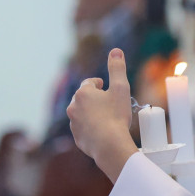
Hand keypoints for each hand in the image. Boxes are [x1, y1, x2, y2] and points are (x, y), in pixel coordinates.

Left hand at [66, 48, 137, 181]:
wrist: (109, 145)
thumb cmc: (116, 116)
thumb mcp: (121, 89)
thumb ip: (117, 68)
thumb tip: (116, 50)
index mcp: (83, 93)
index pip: (89, 83)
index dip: (99, 84)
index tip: (106, 86)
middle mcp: (73, 107)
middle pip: (84, 99)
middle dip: (94, 99)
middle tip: (109, 104)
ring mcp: (73, 123)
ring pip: (82, 114)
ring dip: (92, 114)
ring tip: (107, 119)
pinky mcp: (77, 138)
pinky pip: (84, 129)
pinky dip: (91, 128)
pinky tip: (103, 132)